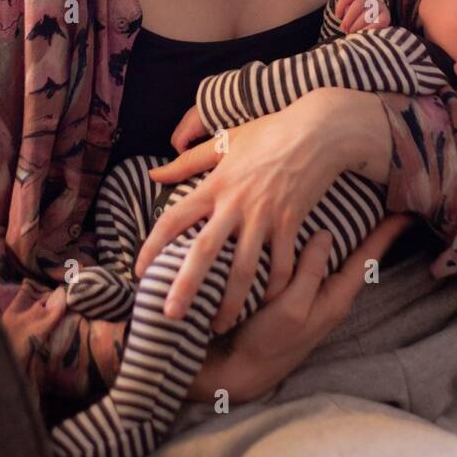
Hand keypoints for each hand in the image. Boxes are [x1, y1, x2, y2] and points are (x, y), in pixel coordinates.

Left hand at [136, 88, 393, 333]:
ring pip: (244, 268)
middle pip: (204, 251)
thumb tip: (155, 174)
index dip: (153, 245)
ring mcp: (264, 216)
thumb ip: (188, 161)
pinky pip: (281, 264)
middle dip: (186, 286)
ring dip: (231, 301)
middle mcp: (235, 204)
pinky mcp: (291, 223)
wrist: (318, 132)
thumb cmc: (269, 133)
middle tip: (170, 315)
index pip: (174, 218)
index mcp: (215, 184)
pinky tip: (266, 303)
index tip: (139, 271)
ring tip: (219, 325)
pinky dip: (274, 286)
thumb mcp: (226, 141)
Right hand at [185, 214, 417, 403]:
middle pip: (359, 256)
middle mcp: (331, 296)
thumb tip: (326, 235)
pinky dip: (323, 245)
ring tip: (358, 206)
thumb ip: (310, 273)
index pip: (368, 259)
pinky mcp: (298, 296)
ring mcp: (315, 297)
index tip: (409, 211)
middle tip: (387, 199)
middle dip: (374, 228)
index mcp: (335, 298)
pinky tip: (316, 231)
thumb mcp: (291, 308)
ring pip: (339, 259)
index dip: (388, 233)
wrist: (241, 371)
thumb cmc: (267, 342)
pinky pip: (317, 264)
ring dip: (349, 234)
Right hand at [335, 0, 390, 33]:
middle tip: (349, 33)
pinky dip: (340, 6)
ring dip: (349, 18)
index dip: (371, 29)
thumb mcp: (370, 31)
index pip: (381, 21)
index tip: (362, 36)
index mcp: (384, 16)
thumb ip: (367, 35)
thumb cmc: (367, 27)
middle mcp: (376, 4)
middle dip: (357, 25)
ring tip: (343, 28)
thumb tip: (359, 42)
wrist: (364, 9)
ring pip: (357, 5)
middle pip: (368, 14)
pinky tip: (338, 15)